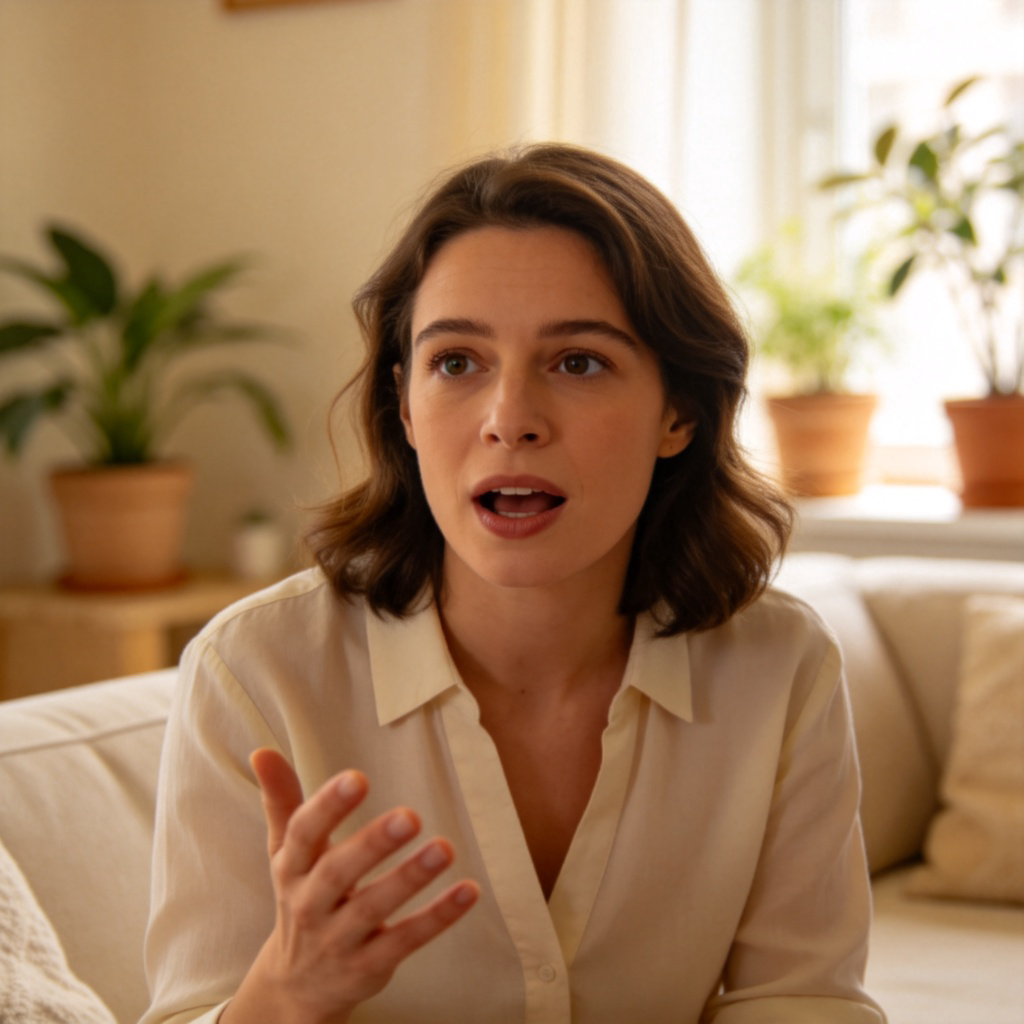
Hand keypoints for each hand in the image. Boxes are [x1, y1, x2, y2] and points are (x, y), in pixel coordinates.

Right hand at [222, 749, 478, 1023]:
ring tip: (445, 848)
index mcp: (290, 869)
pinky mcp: (369, 966)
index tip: (357, 777)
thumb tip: (262, 751)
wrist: (295, 986)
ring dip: (410, 878)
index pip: (303, 834)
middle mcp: (309, 905)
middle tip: (410, 816)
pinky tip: (468, 890)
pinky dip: (438, 917)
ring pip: (373, 909)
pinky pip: (405, 941)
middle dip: (372, 844)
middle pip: (338, 873)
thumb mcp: (286, 852)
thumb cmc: (301, 896)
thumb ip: (281, 800)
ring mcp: (338, 939)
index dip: (328, 805)